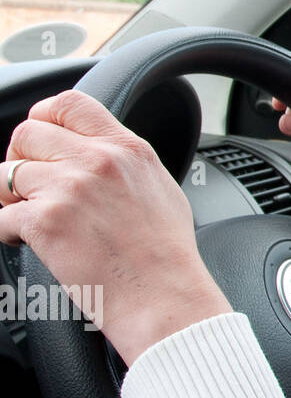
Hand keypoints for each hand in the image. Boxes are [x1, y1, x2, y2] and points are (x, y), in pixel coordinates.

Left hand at [0, 90, 231, 366]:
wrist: (163, 295)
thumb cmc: (167, 253)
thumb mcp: (160, 187)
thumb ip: (125, 162)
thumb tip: (100, 154)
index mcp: (127, 148)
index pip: (69, 103)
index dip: (44, 118)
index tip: (40, 141)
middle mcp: (98, 160)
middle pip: (27, 133)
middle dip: (19, 159)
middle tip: (29, 187)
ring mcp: (69, 188)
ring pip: (5, 173)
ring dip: (10, 198)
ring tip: (30, 219)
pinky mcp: (45, 222)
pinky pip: (0, 217)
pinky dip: (9, 232)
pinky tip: (32, 243)